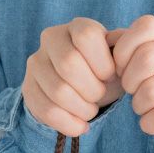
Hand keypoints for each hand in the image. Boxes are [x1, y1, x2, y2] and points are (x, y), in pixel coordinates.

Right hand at [22, 18, 123, 136]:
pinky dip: (70, 124)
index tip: (109, 76)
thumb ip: (125, 52)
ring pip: (58, 91)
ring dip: (82, 109)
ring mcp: (36, 64)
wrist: (77, 91)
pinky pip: (48, 111)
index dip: (103, 63)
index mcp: (77, 27)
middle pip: (69, 65)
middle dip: (92, 90)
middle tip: (99, 97)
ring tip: (91, 111)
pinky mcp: (28, 89)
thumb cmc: (101, 73)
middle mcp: (51, 38)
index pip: (87, 36)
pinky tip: (81, 126)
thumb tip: (124, 46)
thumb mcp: (116, 61)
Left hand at [110, 15, 153, 137]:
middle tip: (133, 92)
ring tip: (143, 109)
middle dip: (129, 81)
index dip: (124, 50)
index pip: (145, 27)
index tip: (123, 69)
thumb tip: (108, 41)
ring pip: (152, 90)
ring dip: (138, 106)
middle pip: (146, 59)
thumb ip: (145, 45)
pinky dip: (148, 124)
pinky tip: (150, 124)